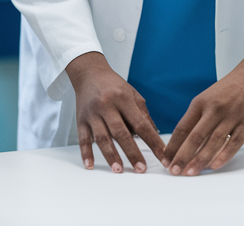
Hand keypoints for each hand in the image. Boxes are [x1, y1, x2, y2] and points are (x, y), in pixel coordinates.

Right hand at [65, 52, 165, 172]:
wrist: (89, 73)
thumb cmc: (114, 85)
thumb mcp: (132, 94)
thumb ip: (144, 115)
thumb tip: (156, 137)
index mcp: (123, 98)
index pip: (141, 124)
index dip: (153, 142)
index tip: (162, 157)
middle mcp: (107, 105)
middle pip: (120, 132)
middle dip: (132, 152)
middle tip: (141, 169)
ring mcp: (92, 114)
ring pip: (102, 138)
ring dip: (110, 155)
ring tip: (119, 170)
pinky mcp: (80, 120)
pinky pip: (83, 139)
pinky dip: (86, 153)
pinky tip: (90, 166)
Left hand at [164, 50, 243, 175]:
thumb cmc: (226, 90)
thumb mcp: (206, 98)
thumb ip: (195, 118)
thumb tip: (182, 143)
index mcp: (200, 102)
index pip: (182, 128)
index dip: (173, 146)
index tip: (165, 159)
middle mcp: (214, 109)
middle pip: (195, 137)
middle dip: (183, 156)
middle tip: (174, 171)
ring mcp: (231, 117)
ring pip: (213, 143)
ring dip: (201, 160)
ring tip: (191, 173)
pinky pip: (234, 144)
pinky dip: (223, 156)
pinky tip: (214, 166)